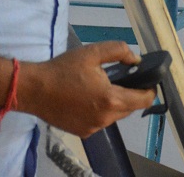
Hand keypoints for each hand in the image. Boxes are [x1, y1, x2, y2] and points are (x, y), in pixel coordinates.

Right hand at [20, 42, 155, 137]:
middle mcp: (105, 119)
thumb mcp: (93, 52)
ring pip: (115, 115)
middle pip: (130, 107)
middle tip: (120, 79)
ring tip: (101, 87)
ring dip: (114, 103)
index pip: (144, 100)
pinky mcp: (82, 132)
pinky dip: (100, 111)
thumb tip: (136, 60)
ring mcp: (93, 128)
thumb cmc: (63, 69)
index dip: (150, 89)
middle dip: (130, 93)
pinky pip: (101, 121)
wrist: (33, 89)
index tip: (147, 80)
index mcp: (111, 100)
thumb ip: (119, 51)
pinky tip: (88, 98)